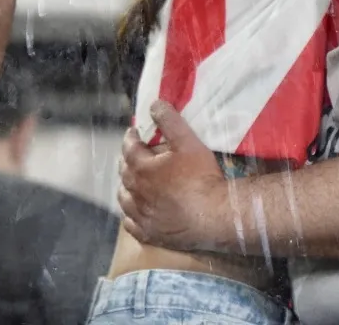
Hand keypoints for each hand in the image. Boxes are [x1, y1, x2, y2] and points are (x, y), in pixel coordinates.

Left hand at [118, 102, 227, 251]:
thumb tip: (154, 104)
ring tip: (132, 182)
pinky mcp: (149, 234)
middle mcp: (135, 192)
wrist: (213, 217)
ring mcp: (141, 215)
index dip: (131, 137)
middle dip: (127, 160)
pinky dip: (130, 215)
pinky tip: (135, 213)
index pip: (129, 148)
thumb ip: (170, 122)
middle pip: (124, 173)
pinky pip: (131, 224)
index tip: (134, 131)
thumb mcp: (188, 142)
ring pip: (124, 199)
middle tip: (134, 153)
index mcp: (142, 168)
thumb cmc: (201, 177)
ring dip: (126, 188)